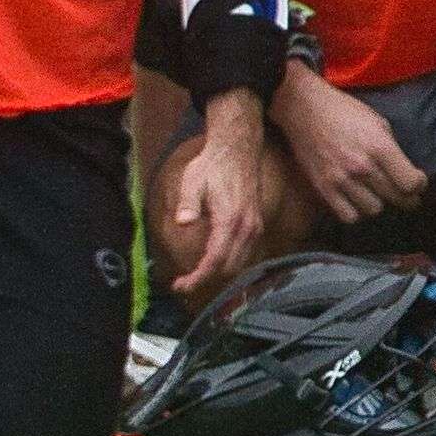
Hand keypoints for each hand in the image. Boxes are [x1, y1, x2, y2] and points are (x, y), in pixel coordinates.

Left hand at [163, 94, 275, 300]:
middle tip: (182, 285)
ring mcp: (255, 226)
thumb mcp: (193, 181)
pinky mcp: (256, 224)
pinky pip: (245, 254)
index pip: (215, 261)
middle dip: (206, 282)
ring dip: (219, 275)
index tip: (179, 286)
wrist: (237, 149)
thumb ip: (188, 203)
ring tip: (195, 277)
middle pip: (230, 269)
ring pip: (240, 264)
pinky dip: (229, 264)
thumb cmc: (212, 166)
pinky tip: (213, 262)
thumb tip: (183, 221)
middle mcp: (247, 227)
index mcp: (230, 220)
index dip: (197, 279)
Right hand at [271, 68, 425, 228]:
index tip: (418, 182)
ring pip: (373, 210)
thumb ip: (392, 149)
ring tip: (379, 194)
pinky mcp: (323, 188)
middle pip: (395, 198)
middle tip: (408, 196)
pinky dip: (356, 212)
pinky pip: (348, 215)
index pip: (410, 183)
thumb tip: (405, 170)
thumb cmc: (345, 111)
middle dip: (407, 198)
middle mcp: (362, 166)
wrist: (305, 110)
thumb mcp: (378, 122)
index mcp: (379, 147)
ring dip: (380, 203)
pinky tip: (358, 200)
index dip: (419, 185)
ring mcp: (341, 180)